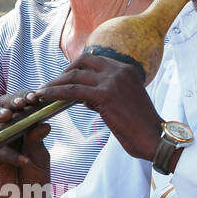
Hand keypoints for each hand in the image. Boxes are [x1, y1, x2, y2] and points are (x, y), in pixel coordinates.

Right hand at [0, 93, 53, 197]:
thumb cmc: (35, 179)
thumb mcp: (40, 157)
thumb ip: (37, 140)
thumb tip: (44, 123)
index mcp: (22, 128)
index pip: (21, 107)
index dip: (25, 99)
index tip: (34, 97)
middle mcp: (7, 133)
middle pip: (4, 110)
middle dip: (11, 103)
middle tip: (20, 104)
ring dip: (2, 119)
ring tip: (12, 118)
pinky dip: (11, 155)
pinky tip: (24, 161)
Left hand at [40, 52, 161, 160]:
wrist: (154, 138)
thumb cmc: (140, 126)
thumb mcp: (124, 101)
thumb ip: (106, 94)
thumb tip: (84, 97)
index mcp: (126, 69)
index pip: (95, 60)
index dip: (76, 68)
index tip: (64, 79)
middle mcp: (119, 70)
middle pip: (82, 61)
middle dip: (64, 72)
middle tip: (51, 86)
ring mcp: (113, 81)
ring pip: (74, 76)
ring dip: (55, 84)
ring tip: (42, 93)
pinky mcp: (105, 95)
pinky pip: (73, 90)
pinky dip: (55, 93)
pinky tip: (45, 97)